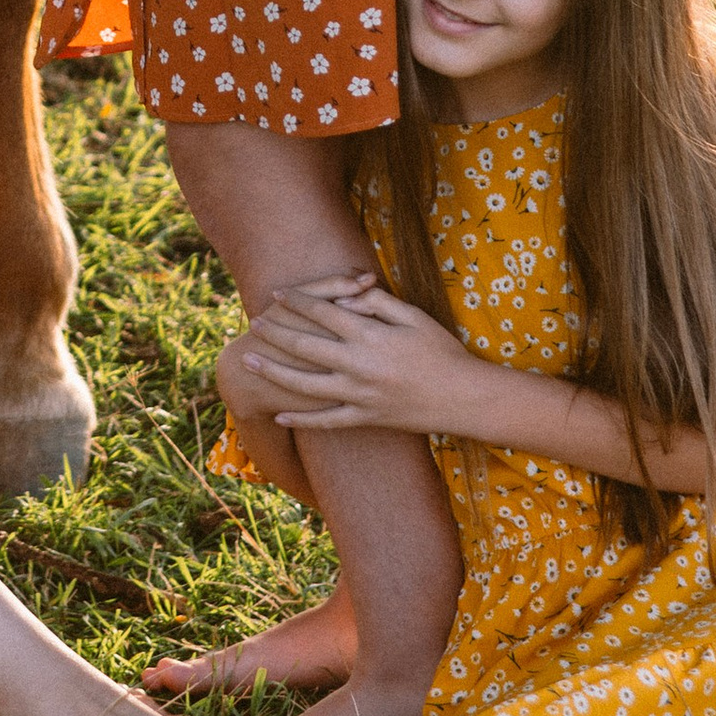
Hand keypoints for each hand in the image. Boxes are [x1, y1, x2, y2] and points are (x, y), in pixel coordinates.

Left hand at [232, 279, 500, 437]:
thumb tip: (342, 299)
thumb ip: (375, 304)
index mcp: (370, 334)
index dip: (297, 301)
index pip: (323, 312)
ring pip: (306, 385)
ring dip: (275, 372)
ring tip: (250, 361)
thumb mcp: (413, 315)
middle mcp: (359, 364)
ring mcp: (360, 395)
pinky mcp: (367, 419)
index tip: (277, 294)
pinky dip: (301, 420)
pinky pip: (327, 421)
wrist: (465, 397)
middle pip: (305, 345)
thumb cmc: (442, 350)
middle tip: (254, 323)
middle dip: (276, 333)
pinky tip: (278, 416)